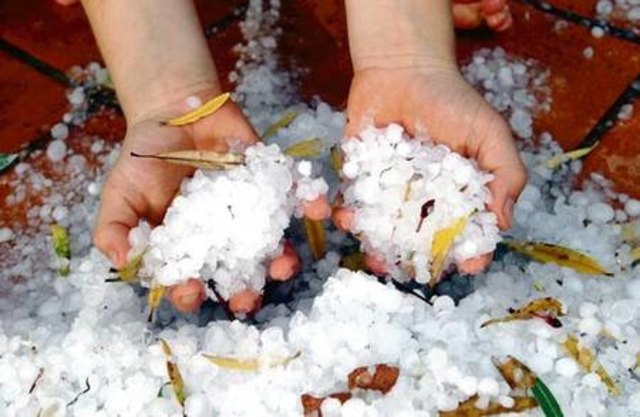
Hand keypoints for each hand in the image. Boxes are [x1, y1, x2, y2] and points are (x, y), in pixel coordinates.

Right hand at [94, 95, 300, 313]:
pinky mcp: (270, 186)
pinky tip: (317, 210)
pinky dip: (308, 202)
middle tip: (248, 297)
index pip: (188, 277)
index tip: (192, 291)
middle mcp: (221, 236)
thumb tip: (122, 262)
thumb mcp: (120, 191)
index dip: (189, 290)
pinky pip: (293, 198)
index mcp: (186, 245)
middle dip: (243, 287)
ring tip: (285, 265)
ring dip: (281, 258)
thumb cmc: (145, 156)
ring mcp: (249, 212)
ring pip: (269, 244)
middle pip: (235, 271)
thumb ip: (115, 228)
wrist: (177, 111)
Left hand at [336, 64, 526, 274]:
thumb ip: (505, 173)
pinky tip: (348, 221)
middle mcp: (423, 198)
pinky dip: (349, 216)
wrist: (404, 67)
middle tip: (410, 271)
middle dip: (417, 259)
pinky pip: (354, 204)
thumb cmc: (451, 99)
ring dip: (379, 246)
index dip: (470, 250)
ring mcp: (390, 191)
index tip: (469, 264)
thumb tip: (504, 222)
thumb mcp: (490, 133)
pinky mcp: (361, 178)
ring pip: (385, 229)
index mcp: (456, 193)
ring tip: (376, 258)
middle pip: (421, 238)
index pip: (465, 230)